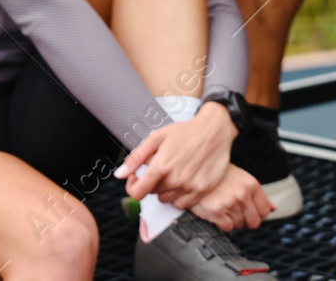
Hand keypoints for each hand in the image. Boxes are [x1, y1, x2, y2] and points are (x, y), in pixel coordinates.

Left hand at [116, 104, 236, 210]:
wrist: (216, 130)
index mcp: (161, 167)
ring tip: (174, 173)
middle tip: (162, 168)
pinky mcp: (202, 190)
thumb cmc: (186, 131)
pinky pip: (182, 205)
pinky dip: (178, 197)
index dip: (133, 186)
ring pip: (166, 200)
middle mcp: (174, 180)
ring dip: (165, 190)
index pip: (137, 193)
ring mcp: (189, 187)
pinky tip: (183, 181)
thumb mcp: (157, 137)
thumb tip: (119, 175)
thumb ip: (136, 158)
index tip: (137, 178)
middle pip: (152, 194)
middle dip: (152, 182)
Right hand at [187, 165, 275, 231]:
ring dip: (233, 221)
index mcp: (251, 185)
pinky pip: (227, 228)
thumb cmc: (220, 176)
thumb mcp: (242, 179)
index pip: (265, 210)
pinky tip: (218, 214)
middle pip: (254, 221)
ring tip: (225, 210)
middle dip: (246, 221)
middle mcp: (242, 194)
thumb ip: (258, 195)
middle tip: (237, 214)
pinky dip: (223, 225)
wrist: (197, 172)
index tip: (251, 213)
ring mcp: (229, 203)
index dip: (258, 214)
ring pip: (239, 225)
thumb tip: (273, 208)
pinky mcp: (216, 212)